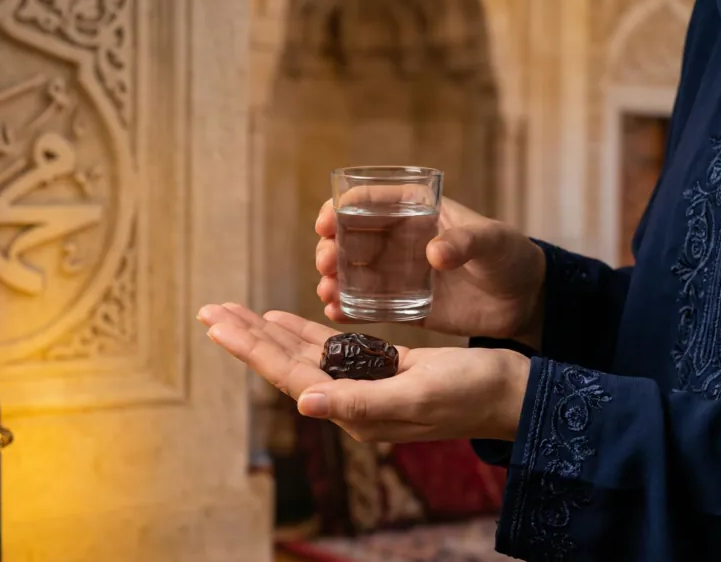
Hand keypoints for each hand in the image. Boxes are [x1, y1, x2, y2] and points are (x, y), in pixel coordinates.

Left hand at [197, 303, 529, 442]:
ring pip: (301, 353)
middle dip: (246, 335)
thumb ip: (359, 402)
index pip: (289, 375)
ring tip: (233, 312)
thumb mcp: (416, 396)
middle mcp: (350, 400)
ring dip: (266, 331)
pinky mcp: (380, 370)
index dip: (250, 348)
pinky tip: (280, 318)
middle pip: (285, 363)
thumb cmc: (471, 395)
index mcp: (353, 409)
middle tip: (209, 311)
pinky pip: (330, 348)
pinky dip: (303, 331)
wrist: (511, 395)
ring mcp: (363, 385)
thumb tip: (305, 402)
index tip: (216, 323)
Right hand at [315, 195, 546, 349]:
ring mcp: (398, 274)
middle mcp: (399, 240)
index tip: (326, 224)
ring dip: (333, 280)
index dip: (341, 209)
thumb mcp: (493, 241)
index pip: (369, 202)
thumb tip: (433, 254)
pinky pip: (368, 306)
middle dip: (331, 248)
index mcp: (415, 211)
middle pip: (352, 239)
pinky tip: (334, 313)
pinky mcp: (403, 306)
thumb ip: (466, 243)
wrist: (524, 300)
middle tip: (326, 263)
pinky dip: (348, 309)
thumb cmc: (510, 256)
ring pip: (353, 273)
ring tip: (327, 291)